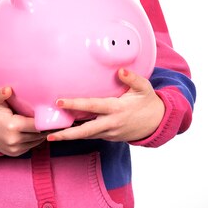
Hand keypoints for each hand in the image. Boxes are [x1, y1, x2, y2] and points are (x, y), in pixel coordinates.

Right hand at [0, 87, 47, 155]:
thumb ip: (0, 93)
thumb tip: (8, 89)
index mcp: (12, 126)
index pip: (37, 125)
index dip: (44, 120)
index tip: (47, 113)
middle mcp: (14, 140)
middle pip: (39, 134)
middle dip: (44, 127)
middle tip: (47, 118)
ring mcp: (14, 148)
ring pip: (36, 141)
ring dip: (40, 134)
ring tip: (41, 124)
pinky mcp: (14, 153)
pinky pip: (30, 146)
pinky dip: (33, 139)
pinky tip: (32, 131)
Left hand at [47, 68, 164, 142]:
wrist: (158, 123)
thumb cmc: (148, 102)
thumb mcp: (144, 88)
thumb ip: (132, 78)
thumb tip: (120, 70)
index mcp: (117, 109)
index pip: (92, 106)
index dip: (75, 104)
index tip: (59, 102)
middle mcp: (111, 123)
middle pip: (85, 131)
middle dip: (67, 134)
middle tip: (50, 134)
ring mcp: (110, 132)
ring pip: (87, 135)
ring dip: (70, 136)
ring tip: (51, 134)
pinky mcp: (109, 136)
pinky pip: (92, 135)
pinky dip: (79, 134)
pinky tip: (65, 131)